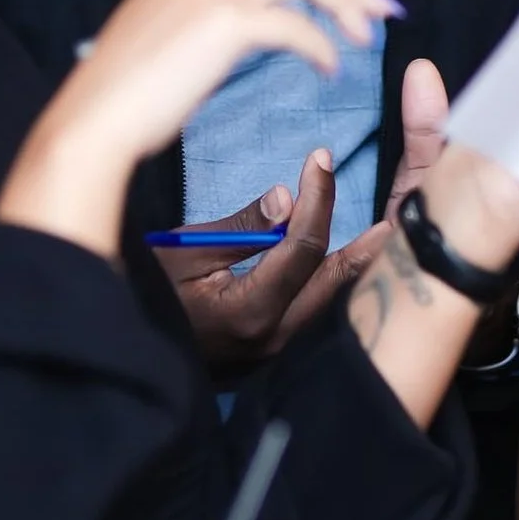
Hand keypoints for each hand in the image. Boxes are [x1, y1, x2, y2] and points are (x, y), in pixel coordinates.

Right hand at [0, 0, 393, 257]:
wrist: (96, 115)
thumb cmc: (127, 95)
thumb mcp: (167, 38)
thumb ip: (204, 22)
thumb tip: (249, 28)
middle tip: (379, 7)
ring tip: (367, 32)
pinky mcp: (222, 21)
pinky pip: (292, 23)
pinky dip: (319, 42)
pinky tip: (329, 65)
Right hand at [157, 149, 390, 364]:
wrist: (125, 354)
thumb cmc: (145, 297)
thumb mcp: (184, 252)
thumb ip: (242, 228)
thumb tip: (286, 199)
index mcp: (250, 311)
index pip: (303, 247)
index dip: (317, 198)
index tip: (321, 160)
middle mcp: (272, 339)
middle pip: (332, 283)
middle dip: (362, 247)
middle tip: (392, 218)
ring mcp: (273, 356)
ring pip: (327, 306)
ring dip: (352, 270)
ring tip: (379, 240)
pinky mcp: (268, 359)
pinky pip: (310, 319)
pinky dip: (328, 289)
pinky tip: (341, 270)